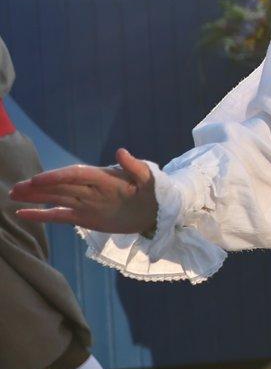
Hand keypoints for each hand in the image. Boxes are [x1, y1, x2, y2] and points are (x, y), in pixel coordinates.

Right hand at [10, 149, 160, 235]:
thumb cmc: (156, 190)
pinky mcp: (84, 217)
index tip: (37, 180)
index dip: (57, 176)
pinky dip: (42, 215)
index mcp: (103, 177)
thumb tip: (121, 151)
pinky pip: (59, 215)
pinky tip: (22, 213)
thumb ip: (136, 166)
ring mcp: (85, 203)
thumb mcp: (150, 178)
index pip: (75, 175)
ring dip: (35, 197)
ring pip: (56, 198)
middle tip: (16, 188)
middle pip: (60, 186)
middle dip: (38, 187)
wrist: (158, 211)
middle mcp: (90, 189)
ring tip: (13, 194)